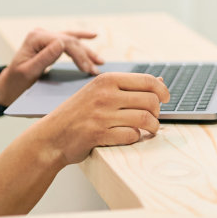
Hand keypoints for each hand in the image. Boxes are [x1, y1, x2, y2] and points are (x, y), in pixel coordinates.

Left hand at [0, 29, 103, 106]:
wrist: (7, 87)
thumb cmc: (15, 83)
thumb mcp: (28, 73)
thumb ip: (44, 58)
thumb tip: (61, 43)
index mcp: (35, 38)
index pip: (64, 42)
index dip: (78, 55)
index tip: (87, 70)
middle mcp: (41, 34)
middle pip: (70, 40)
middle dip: (85, 55)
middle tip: (96, 70)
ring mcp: (45, 37)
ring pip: (72, 40)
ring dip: (87, 50)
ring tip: (100, 61)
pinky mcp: (49, 43)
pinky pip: (68, 39)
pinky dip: (81, 39)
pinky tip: (93, 36)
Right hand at [34, 72, 169, 164]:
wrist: (50, 137)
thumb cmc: (77, 114)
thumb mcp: (98, 91)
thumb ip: (127, 86)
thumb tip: (160, 81)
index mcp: (106, 79)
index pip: (147, 81)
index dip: (162, 91)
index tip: (166, 99)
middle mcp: (105, 95)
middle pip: (150, 101)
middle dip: (158, 112)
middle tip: (153, 117)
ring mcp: (101, 115)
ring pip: (145, 119)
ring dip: (153, 127)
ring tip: (150, 129)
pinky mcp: (99, 135)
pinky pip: (131, 135)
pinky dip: (136, 137)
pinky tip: (131, 136)